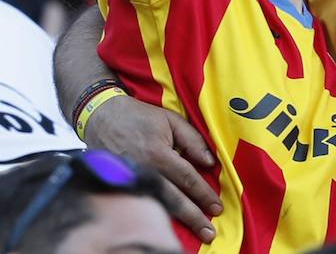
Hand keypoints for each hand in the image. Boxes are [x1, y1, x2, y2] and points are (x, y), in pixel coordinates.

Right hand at [85, 94, 221, 243]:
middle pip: (173, 199)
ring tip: (195, 233)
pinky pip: (142, 203)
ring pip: (158, 205)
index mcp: (159, 154)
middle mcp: (144, 171)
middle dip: (193, 216)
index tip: (217, 208)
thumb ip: (192, 140)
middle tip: (209, 232)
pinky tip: (168, 224)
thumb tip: (210, 162)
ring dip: (177, 221)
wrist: (103, 118)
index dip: (203, 194)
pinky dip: (157, 214)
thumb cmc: (140, 117)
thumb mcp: (171, 120)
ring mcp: (130, 181)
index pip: (187, 179)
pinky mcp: (121, 185)